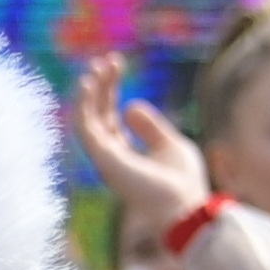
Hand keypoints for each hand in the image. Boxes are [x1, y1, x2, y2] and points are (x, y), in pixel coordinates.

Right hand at [72, 57, 211, 253]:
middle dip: (101, 86)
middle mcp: (109, 155)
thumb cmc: (182, 182)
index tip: (116, 64)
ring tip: (96, 67)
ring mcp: (104, 158)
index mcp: (124, 153)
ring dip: (89, 93)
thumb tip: (129, 104)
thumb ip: (150, 127)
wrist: (184, 208)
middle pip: (98, 114)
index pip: (110, 116)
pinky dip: (84, 104)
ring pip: (87, 119)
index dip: (111, 89)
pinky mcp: (103, 158)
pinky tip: (90, 84)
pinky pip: (86, 126)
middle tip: (107, 60)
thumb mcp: (170, 145)